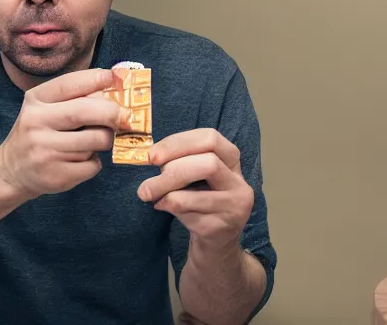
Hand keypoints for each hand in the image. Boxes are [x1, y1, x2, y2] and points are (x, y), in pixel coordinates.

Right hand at [0, 68, 130, 198]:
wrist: (12, 171)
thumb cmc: (38, 134)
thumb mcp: (46, 108)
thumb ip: (74, 98)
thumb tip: (115, 90)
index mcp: (35, 100)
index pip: (69, 84)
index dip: (96, 79)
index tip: (116, 79)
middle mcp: (36, 123)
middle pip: (84, 112)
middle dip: (112, 112)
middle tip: (126, 116)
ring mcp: (45, 151)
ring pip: (94, 141)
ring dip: (103, 140)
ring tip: (94, 141)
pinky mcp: (56, 175)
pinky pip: (92, 165)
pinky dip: (94, 162)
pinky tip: (80, 160)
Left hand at [137, 128, 253, 250]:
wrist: (215, 246)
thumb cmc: (199, 203)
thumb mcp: (194, 177)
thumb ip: (181, 161)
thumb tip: (151, 156)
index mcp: (232, 161)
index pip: (210, 138)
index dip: (178, 143)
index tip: (153, 156)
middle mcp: (239, 183)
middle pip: (208, 164)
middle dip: (171, 170)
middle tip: (147, 181)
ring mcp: (234, 208)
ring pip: (195, 193)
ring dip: (164, 192)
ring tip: (149, 194)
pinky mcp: (221, 229)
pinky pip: (188, 215)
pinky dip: (169, 208)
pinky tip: (162, 207)